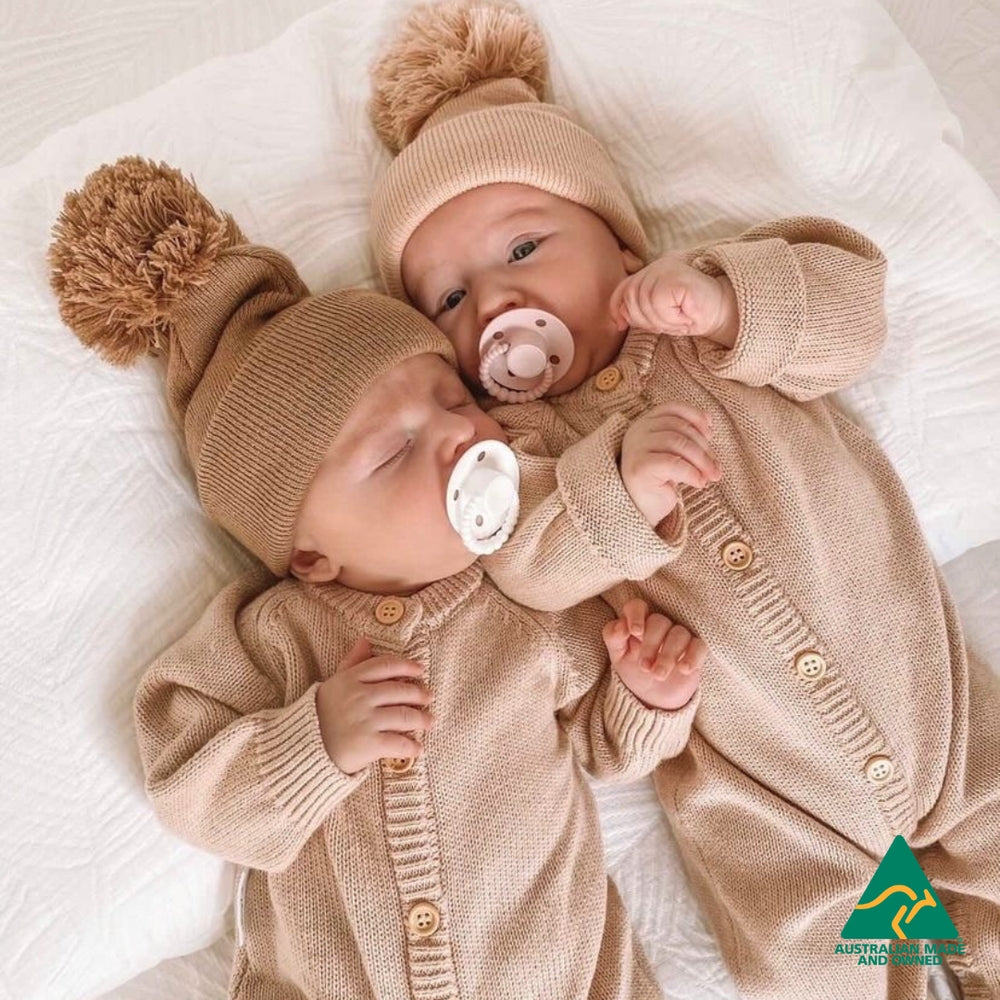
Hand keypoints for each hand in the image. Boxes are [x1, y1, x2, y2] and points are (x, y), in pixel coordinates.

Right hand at [315, 636, 432, 773]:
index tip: (420, 669)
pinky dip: (411, 747)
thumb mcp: (334, 683)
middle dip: (419, 694)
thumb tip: (366, 639)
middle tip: (428, 697)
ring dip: (422, 719)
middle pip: (399, 690)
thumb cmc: (322, 714)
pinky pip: (398, 743)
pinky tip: (418, 749)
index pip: (385, 665)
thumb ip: (352, 662)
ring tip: (429, 721)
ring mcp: (364, 720)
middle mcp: (359, 697)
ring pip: (404, 715)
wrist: (303, 749)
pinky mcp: (367, 744)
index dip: (407, 665)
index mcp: (350, 679)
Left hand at [603, 598, 705, 710]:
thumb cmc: (633, 670)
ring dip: (668, 655)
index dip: (636, 615)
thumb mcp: (618, 656)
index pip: (637, 606)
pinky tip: (684, 670)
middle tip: (644, 667)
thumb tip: (621, 626)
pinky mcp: (695, 650)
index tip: (635, 632)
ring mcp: (679, 637)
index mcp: (638, 623)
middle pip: (659, 621)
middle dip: (650, 644)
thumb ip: (613, 637)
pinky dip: (693, 657)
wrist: (652, 697)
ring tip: (658, 675)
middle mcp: (660, 626)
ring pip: (679, 633)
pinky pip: (700, 646)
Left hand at [610, 254, 738, 345]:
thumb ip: (639, 309)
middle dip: (645, 320)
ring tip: (678, 321)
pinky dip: (669, 317)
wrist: (724, 311)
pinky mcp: (677, 277)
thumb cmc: (692, 314)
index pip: (623, 287)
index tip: (620, 325)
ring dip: (661, 321)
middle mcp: (658, 265)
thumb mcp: (660, 314)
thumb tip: (617, 319)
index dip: (617, 307)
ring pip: (644, 303)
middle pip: (632, 298)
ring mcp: (668, 268)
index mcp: (653, 271)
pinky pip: (658, 303)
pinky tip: (683, 316)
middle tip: (667, 325)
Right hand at [620, 402, 720, 526]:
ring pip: (677, 443)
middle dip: (704, 447)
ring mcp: (635, 449)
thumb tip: (709, 419)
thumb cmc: (660, 480)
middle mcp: (637, 432)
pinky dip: (691, 473)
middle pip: (678, 428)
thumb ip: (687, 434)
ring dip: (701, 460)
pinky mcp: (639, 468)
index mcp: (644, 424)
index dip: (695, 416)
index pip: (672, 408)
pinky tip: (699, 483)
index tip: (710, 433)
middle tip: (716, 468)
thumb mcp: (675, 453)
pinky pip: (672, 463)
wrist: (641, 510)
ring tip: (711, 477)